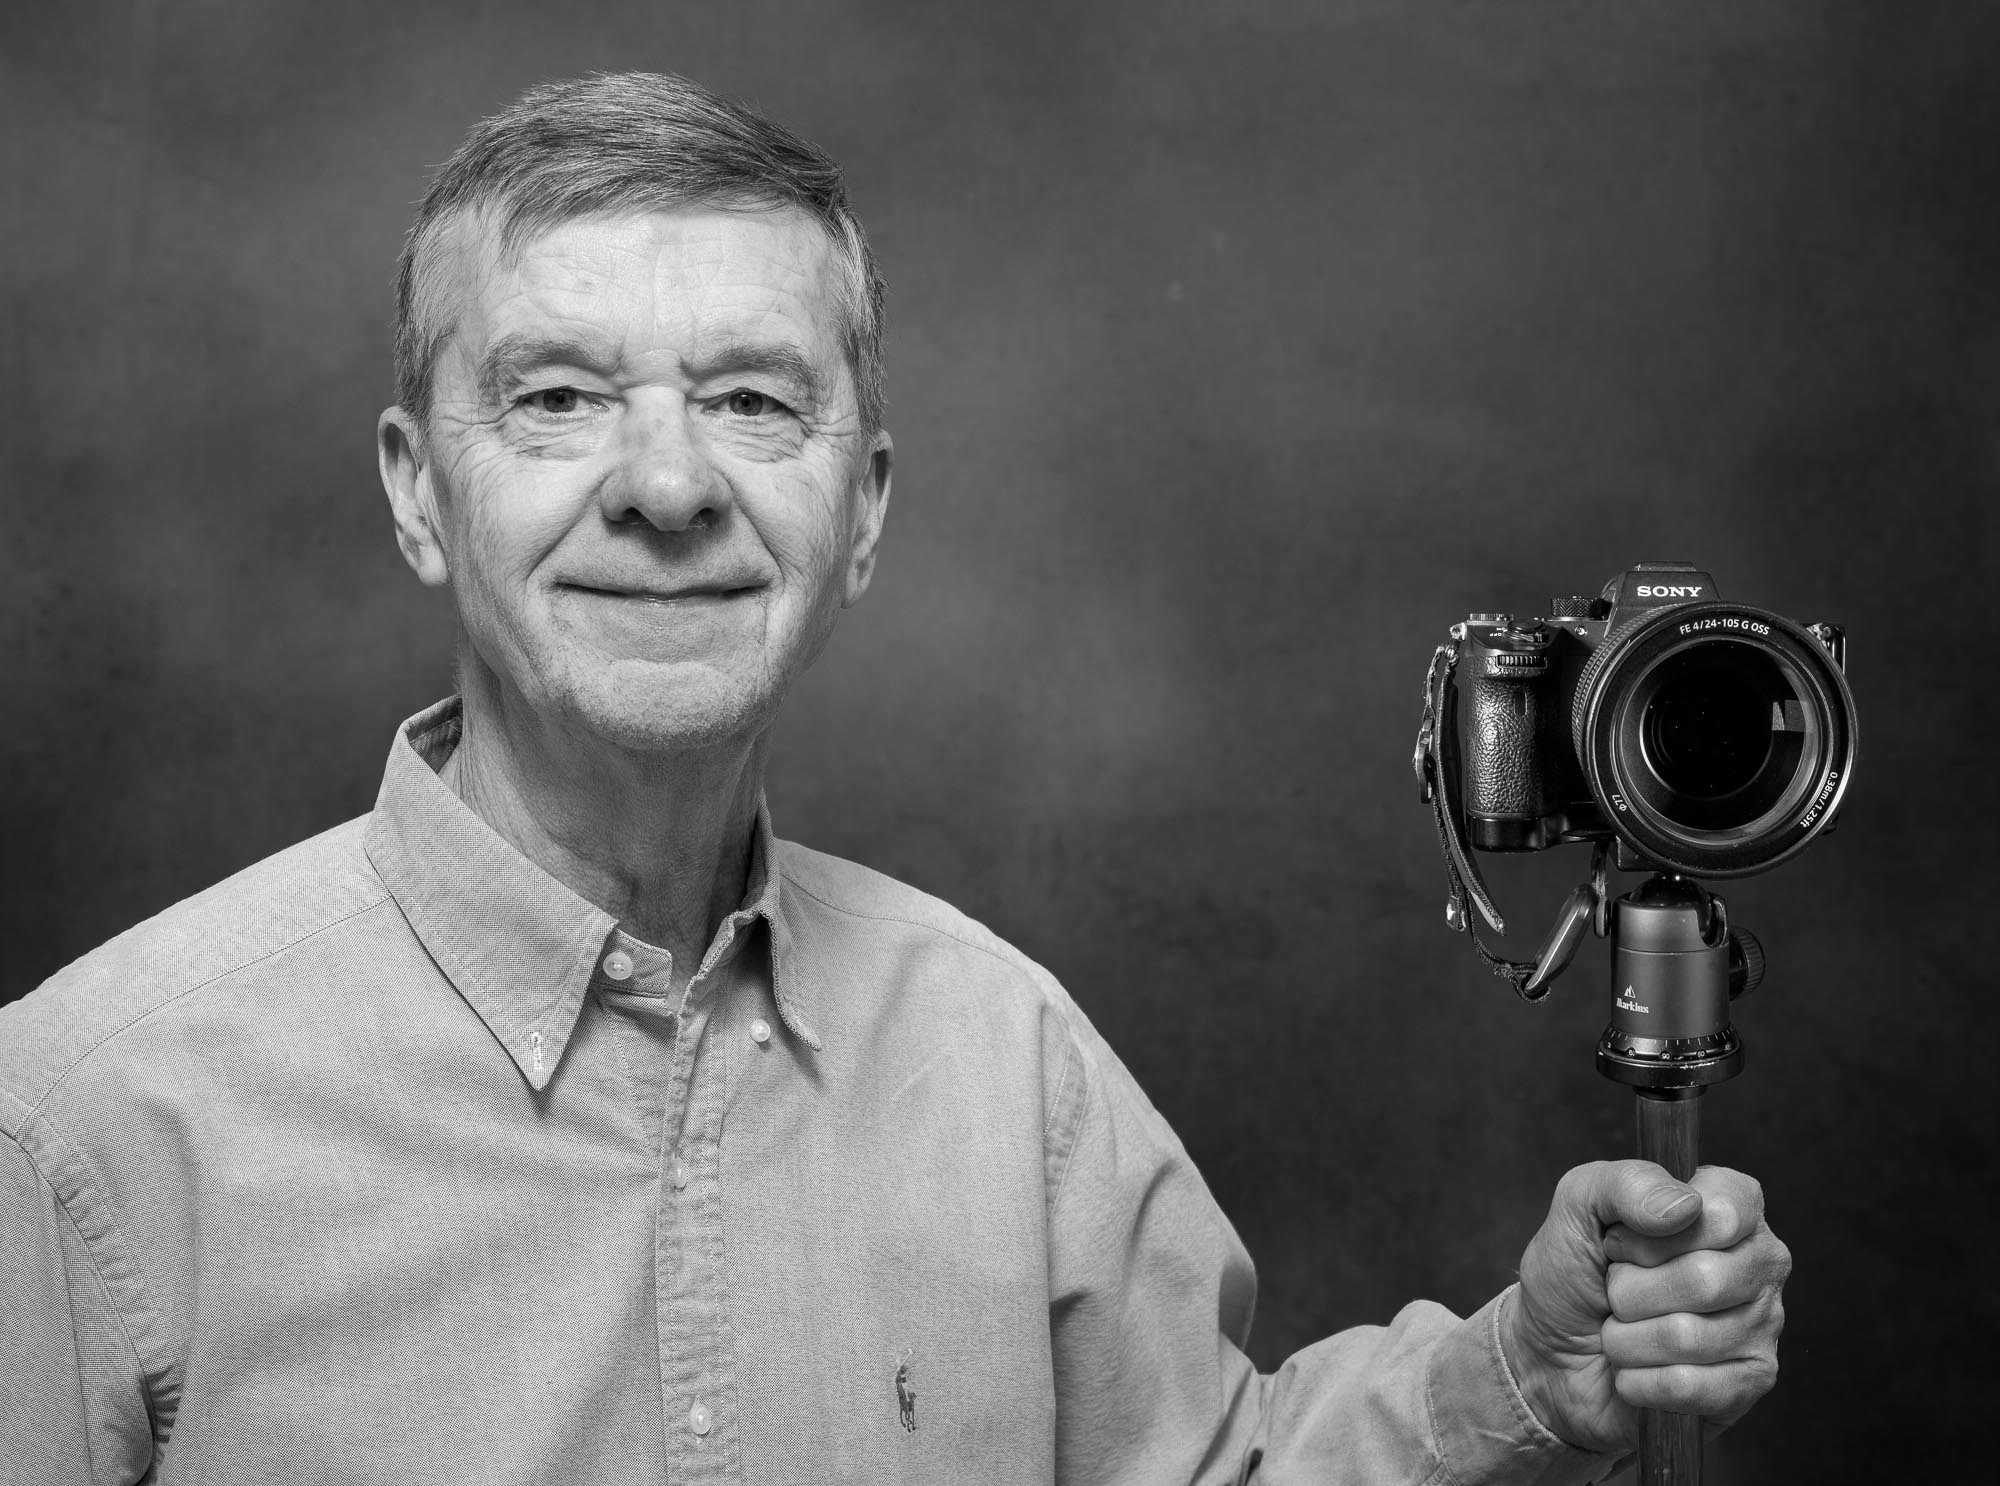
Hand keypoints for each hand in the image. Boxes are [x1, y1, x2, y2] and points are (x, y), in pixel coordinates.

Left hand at [1499, 1160, 1789, 1452]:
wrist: (1552, 1349)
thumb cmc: (1574, 1271)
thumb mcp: (1579, 1204)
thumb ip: (1627, 1183)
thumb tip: (1686, 1207)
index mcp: (1729, 1205)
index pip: (1721, 1213)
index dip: (1651, 1237)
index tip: (1618, 1243)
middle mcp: (1759, 1261)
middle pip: (1705, 1280)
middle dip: (1630, 1291)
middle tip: (1614, 1291)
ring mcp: (1762, 1325)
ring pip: (1689, 1338)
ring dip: (1627, 1338)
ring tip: (1621, 1330)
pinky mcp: (1748, 1383)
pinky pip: (1689, 1387)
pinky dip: (1638, 1379)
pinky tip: (1634, 1370)